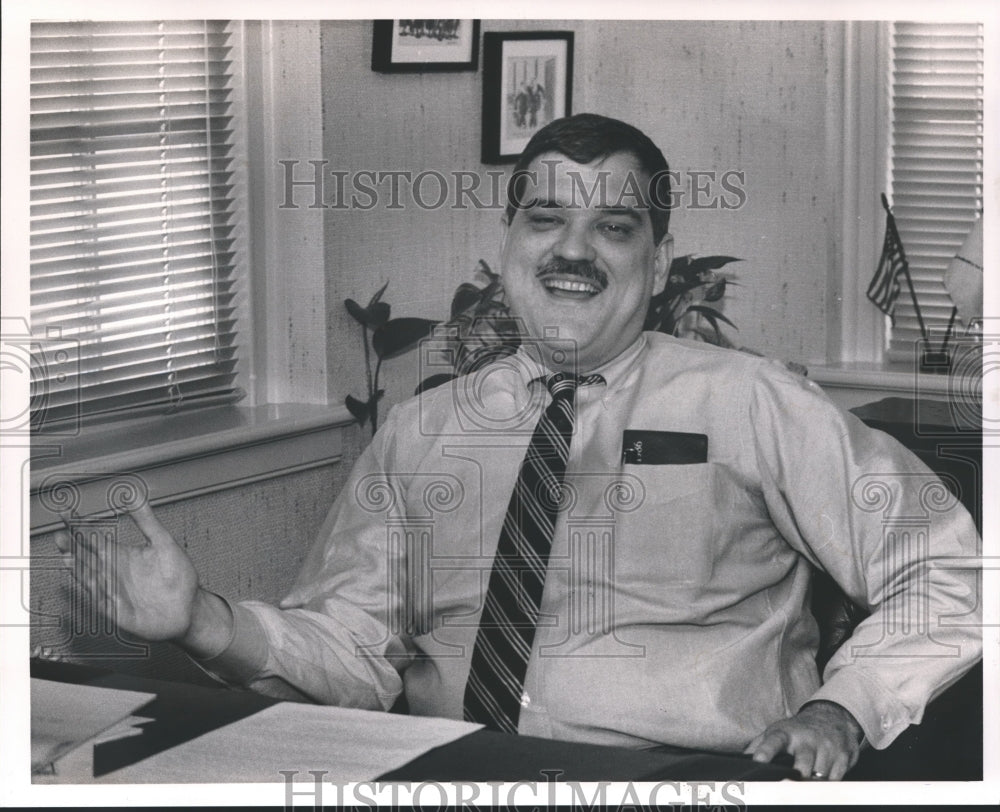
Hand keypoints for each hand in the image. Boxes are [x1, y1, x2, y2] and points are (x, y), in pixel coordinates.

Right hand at [55, 503, 200, 642]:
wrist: (188, 607)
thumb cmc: (176, 577)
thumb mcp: (163, 542)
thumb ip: (147, 520)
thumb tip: (135, 496)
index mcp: (121, 556)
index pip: (94, 538)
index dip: (80, 526)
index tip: (67, 513)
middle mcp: (113, 573)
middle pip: (86, 558)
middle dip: (73, 548)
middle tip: (61, 535)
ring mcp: (113, 592)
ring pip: (90, 579)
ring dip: (80, 569)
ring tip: (68, 556)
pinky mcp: (118, 611)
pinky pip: (102, 602)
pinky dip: (96, 592)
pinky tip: (89, 581)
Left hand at [744, 701, 864, 780]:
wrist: (832, 718)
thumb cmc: (798, 730)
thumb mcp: (777, 732)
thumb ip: (758, 745)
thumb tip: (740, 760)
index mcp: (785, 734)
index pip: (773, 740)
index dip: (766, 751)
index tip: (759, 760)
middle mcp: (806, 739)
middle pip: (802, 765)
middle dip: (797, 777)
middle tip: (789, 784)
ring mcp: (826, 747)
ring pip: (820, 775)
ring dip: (813, 783)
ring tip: (807, 782)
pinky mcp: (843, 756)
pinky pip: (836, 778)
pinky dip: (829, 783)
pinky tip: (824, 779)